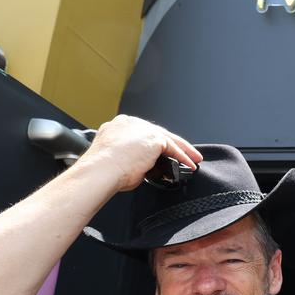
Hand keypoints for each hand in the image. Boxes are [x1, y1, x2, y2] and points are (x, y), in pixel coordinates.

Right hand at [75, 115, 201, 192]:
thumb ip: (130, 157)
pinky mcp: (153, 137)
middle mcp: (130, 122)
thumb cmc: (102, 171)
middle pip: (158, 133)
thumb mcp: (115, 159)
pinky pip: (173, 147)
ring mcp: (142, 128)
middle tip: (187, 154)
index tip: (164, 152)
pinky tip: (190, 164)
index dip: (155, 144)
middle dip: (174, 145)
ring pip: (168, 138)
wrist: (100, 171)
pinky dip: (183, 156)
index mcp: (118, 126)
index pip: (142, 133)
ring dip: (184, 150)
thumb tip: (142, 168)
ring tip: (194, 160)